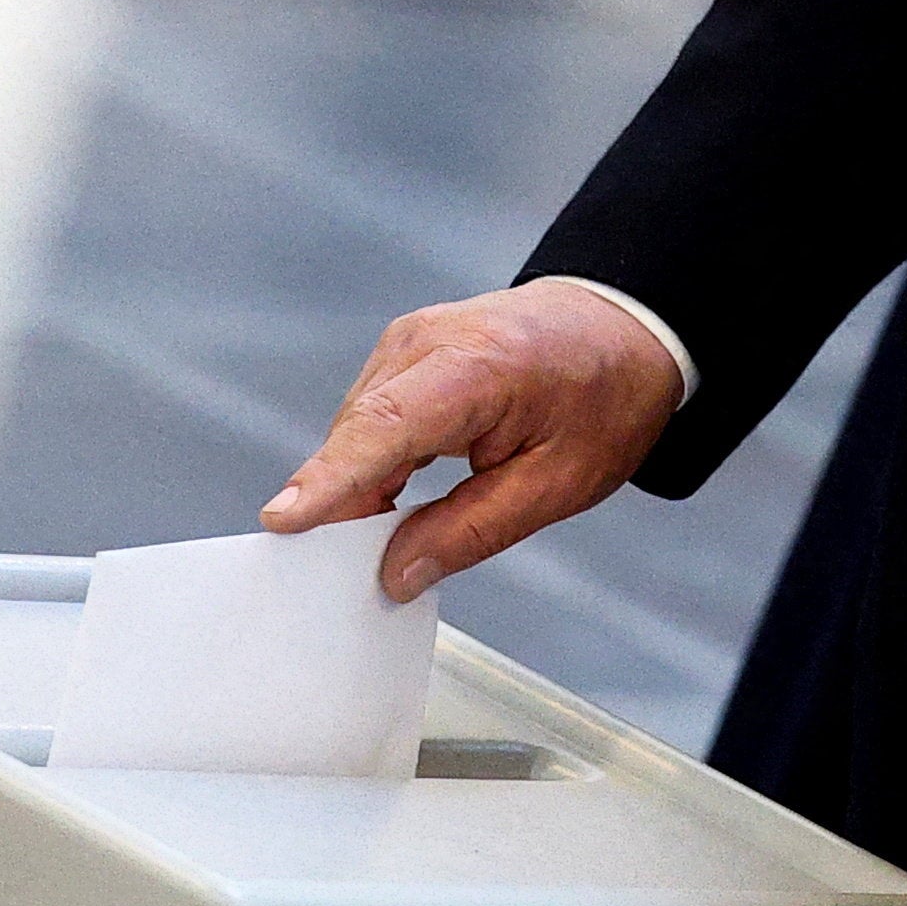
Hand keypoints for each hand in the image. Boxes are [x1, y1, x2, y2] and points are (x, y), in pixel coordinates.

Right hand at [259, 279, 683, 598]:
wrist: (624, 325)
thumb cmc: (604, 399)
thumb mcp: (558, 483)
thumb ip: (471, 530)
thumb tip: (393, 575)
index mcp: (478, 367)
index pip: (386, 427)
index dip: (331, 478)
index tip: (282, 521)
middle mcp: (428, 341)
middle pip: (359, 435)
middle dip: (339, 508)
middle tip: (338, 581)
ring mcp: (409, 340)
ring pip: (357, 431)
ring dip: (357, 489)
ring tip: (375, 545)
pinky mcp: (403, 352)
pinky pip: (370, 417)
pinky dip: (371, 464)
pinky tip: (385, 506)